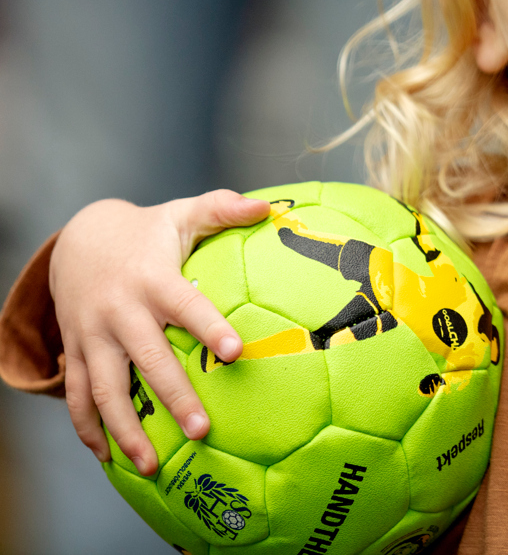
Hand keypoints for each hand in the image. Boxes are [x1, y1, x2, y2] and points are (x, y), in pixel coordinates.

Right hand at [50, 190, 268, 475]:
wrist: (78, 240)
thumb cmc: (146, 231)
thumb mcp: (182, 213)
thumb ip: (223, 208)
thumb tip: (267, 207)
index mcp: (153, 280)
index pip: (185, 306)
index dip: (210, 328)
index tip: (235, 352)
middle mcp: (120, 312)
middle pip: (147, 359)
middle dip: (173, 397)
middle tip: (202, 430)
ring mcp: (93, 336)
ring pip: (105, 389)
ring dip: (126, 429)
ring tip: (152, 465)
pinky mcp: (78, 352)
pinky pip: (77, 396)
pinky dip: (88, 428)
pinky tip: (107, 457)